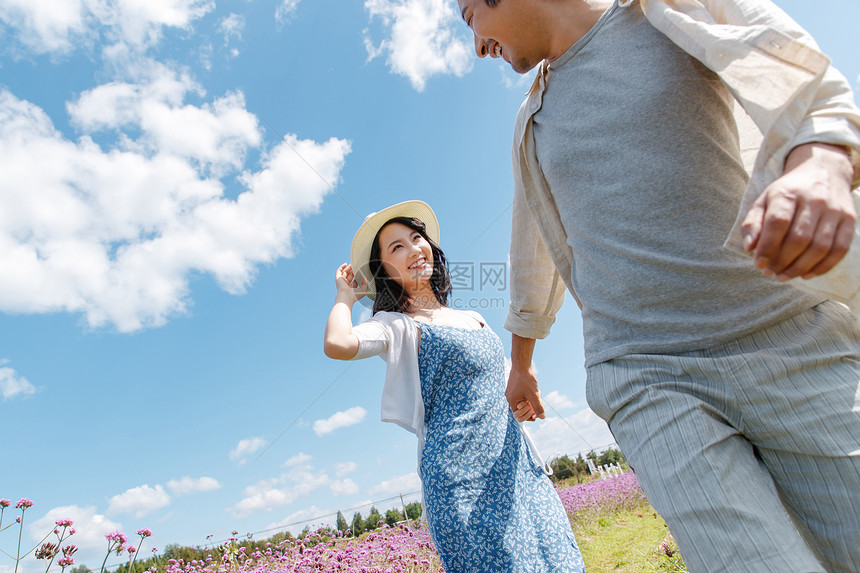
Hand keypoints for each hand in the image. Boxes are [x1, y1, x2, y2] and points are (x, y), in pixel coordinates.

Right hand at [334, 263, 367, 302]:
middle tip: (357, 267)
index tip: (361, 272)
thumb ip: (365, 284)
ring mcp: (342, 281)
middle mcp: (346, 285)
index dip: (358, 276)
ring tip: (352, 264)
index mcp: (351, 289)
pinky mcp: (338, 278)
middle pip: (350, 276)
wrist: (346, 297)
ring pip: (345, 273)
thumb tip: (365, 278)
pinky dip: (341, 267)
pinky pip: (338, 271)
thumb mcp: (363, 290)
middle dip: (353, 271)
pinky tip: (345, 264)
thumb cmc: (354, 296)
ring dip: (348, 268)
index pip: (355, 281)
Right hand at [506, 365, 544, 421]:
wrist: (521, 363)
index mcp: (512, 401)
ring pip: (522, 401)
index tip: (536, 414)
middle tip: (538, 403)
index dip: (528, 416)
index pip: (519, 415)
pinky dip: (528, 395)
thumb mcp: (534, 395)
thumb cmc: (526, 379)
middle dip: (530, 408)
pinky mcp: (514, 386)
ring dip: (530, 401)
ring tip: (538, 394)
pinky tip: (535, 389)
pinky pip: (521, 395)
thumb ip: (538, 407)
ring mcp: (511, 391)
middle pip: (520, 409)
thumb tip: (542, 417)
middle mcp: (509, 397)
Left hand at [741, 143, 855, 280]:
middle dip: (782, 261)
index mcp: (788, 193)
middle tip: (770, 272)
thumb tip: (750, 248)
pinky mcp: (849, 219)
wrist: (824, 171)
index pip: (777, 223)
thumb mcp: (764, 200)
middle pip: (799, 239)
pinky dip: (822, 267)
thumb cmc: (788, 192)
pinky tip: (806, 274)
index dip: (767, 247)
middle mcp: (814, 200)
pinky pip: (839, 249)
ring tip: (784, 275)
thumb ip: (753, 223)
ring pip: (820, 247)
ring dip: (800, 268)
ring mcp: (834, 210)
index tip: (759, 264)